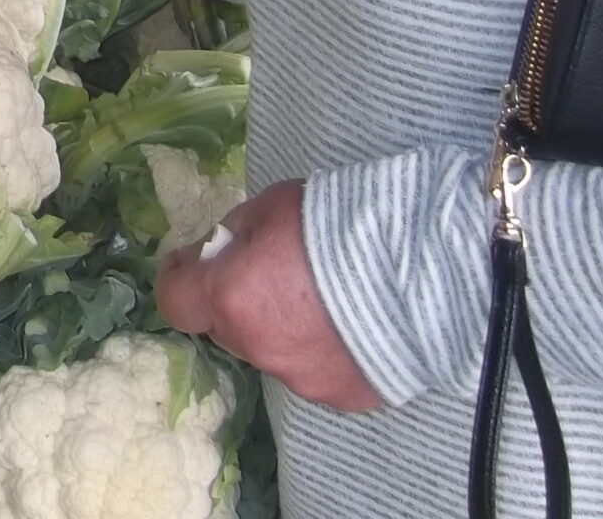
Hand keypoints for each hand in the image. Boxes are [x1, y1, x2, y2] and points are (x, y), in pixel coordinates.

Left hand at [154, 180, 382, 412]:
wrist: (426, 267)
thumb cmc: (341, 223)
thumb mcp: (270, 206)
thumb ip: (234, 236)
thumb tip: (217, 253)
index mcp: (230, 298)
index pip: (176, 302)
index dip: (180, 280)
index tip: (191, 263)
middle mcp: (259, 348)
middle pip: (227, 328)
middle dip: (236, 301)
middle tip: (269, 273)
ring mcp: (302, 378)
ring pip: (273, 352)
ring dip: (283, 329)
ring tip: (324, 300)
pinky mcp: (344, 396)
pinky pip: (317, 371)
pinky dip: (324, 351)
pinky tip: (353, 326)